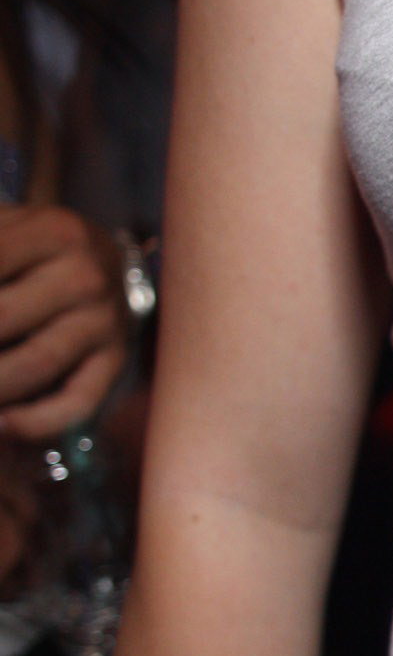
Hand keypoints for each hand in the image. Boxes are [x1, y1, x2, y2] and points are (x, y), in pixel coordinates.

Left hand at [0, 204, 129, 438]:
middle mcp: (87, 275)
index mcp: (54, 232)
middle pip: (2, 318)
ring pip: (35, 364)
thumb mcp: (2, 230)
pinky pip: (78, 403)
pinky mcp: (117, 361)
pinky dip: (35, 422)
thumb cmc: (28, 250)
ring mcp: (107, 322)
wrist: (104, 263)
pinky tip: (1, 424)